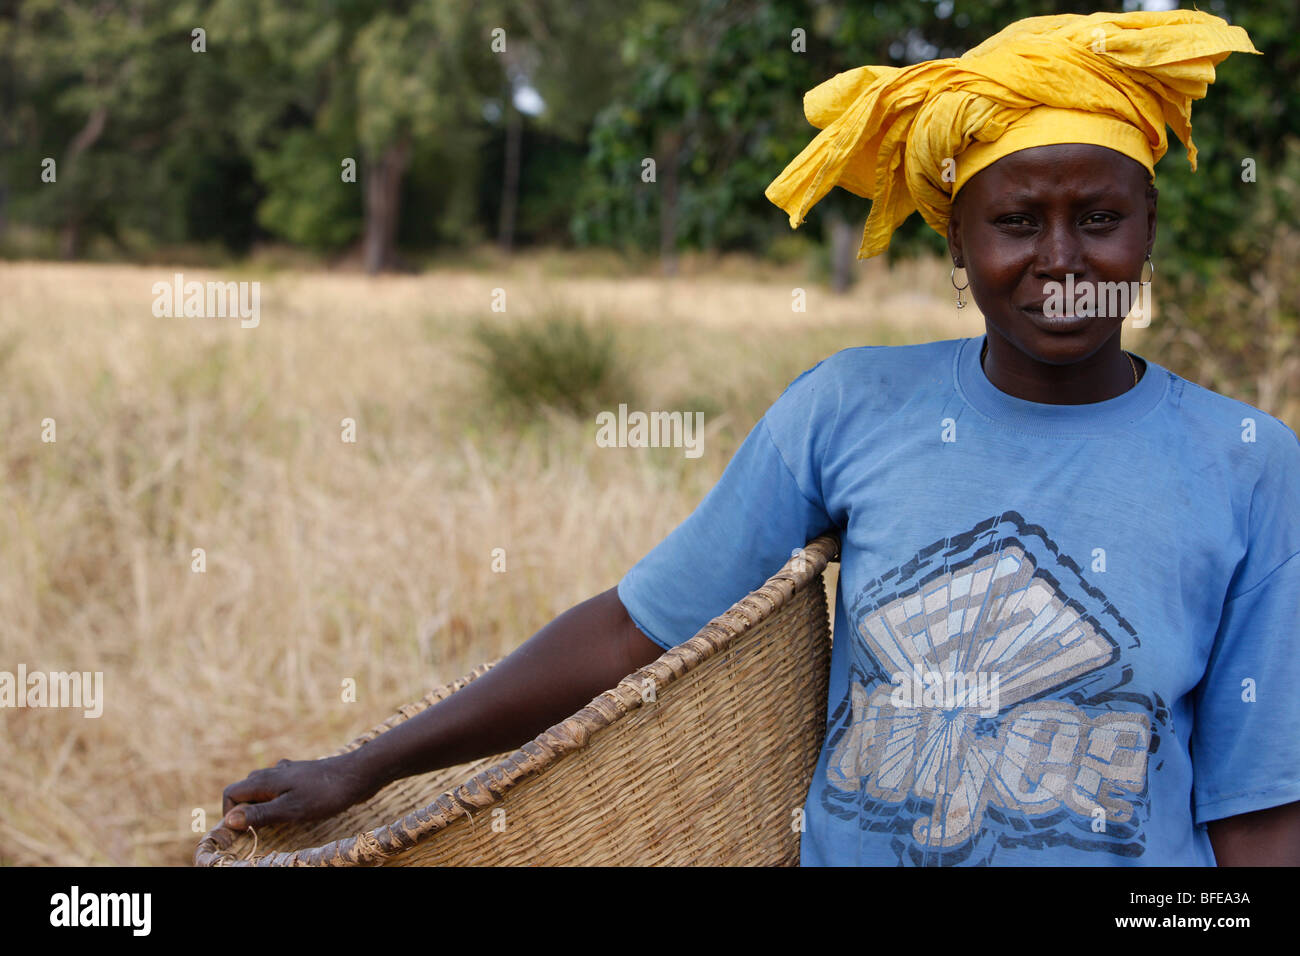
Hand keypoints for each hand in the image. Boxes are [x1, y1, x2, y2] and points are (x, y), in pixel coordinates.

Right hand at [221, 752, 378, 830]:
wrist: (358, 774)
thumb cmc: (325, 794)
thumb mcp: (290, 809)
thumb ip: (260, 814)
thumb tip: (229, 821)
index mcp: (266, 780)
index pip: (231, 793)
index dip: (230, 813)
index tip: (243, 831)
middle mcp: (274, 772)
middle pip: (245, 789)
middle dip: (245, 810)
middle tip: (259, 829)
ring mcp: (289, 772)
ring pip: (263, 787)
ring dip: (262, 804)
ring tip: (275, 822)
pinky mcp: (303, 775)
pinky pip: (281, 786)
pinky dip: (279, 798)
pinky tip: (293, 807)